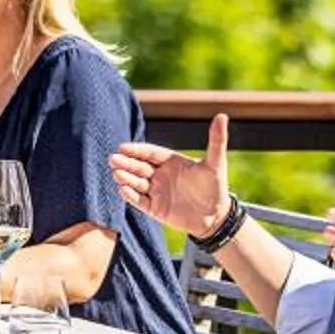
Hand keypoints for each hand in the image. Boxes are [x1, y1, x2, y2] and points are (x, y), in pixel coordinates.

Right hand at [110, 113, 230, 237]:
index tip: (123, 147)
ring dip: (126, 178)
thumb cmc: (215, 187)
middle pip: (139, 166)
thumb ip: (216, 140)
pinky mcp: (154, 208)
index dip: (136, 150)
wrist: (216, 217)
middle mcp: (160, 174)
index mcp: (170, 161)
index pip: (149, 152)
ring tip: (117, 174)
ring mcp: (156, 191)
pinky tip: (123, 190)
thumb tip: (222, 116)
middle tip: (113, 159)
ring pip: (137, 182)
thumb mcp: (215, 163)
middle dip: (126, 163)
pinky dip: (130, 196)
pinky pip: (139, 201)